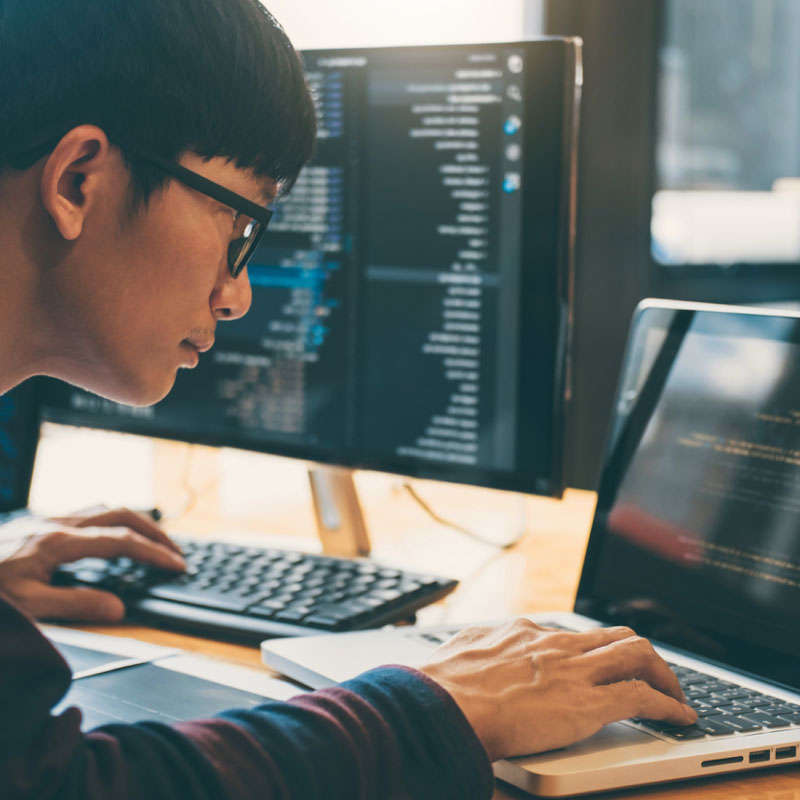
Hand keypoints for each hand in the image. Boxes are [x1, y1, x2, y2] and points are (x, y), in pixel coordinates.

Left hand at [0, 507, 184, 621]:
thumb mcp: (28, 605)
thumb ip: (76, 605)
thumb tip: (117, 608)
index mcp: (57, 542)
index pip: (120, 541)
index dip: (153, 553)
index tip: (176, 564)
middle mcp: (56, 524)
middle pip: (120, 514)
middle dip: (153, 531)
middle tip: (174, 551)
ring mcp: (46, 521)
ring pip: (104, 509)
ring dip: (133, 523)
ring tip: (150, 542)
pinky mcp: (37, 526)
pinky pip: (86, 515)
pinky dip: (110, 523)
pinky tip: (108, 540)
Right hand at [419, 618, 696, 760]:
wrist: (445, 705)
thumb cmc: (444, 685)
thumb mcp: (461, 650)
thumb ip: (480, 647)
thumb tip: (476, 648)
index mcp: (527, 632)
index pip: (576, 635)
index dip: (598, 650)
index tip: (603, 664)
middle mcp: (557, 645)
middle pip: (617, 636)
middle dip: (643, 655)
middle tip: (653, 675)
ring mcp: (574, 671)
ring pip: (638, 655)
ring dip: (663, 674)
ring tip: (675, 694)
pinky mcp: (587, 704)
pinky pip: (642, 697)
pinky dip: (668, 706)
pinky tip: (680, 717)